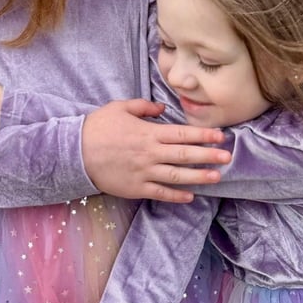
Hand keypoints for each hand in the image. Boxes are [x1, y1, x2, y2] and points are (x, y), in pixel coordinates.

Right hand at [82, 99, 229, 201]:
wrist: (75, 153)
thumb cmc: (97, 127)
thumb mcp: (119, 107)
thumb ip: (143, 106)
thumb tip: (162, 108)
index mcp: (148, 133)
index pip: (182, 133)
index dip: (203, 134)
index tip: (220, 135)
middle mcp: (150, 153)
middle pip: (185, 155)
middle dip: (209, 155)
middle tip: (228, 157)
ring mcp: (144, 172)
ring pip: (177, 176)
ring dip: (199, 177)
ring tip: (217, 177)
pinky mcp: (136, 188)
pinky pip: (160, 192)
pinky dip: (176, 195)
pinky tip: (190, 196)